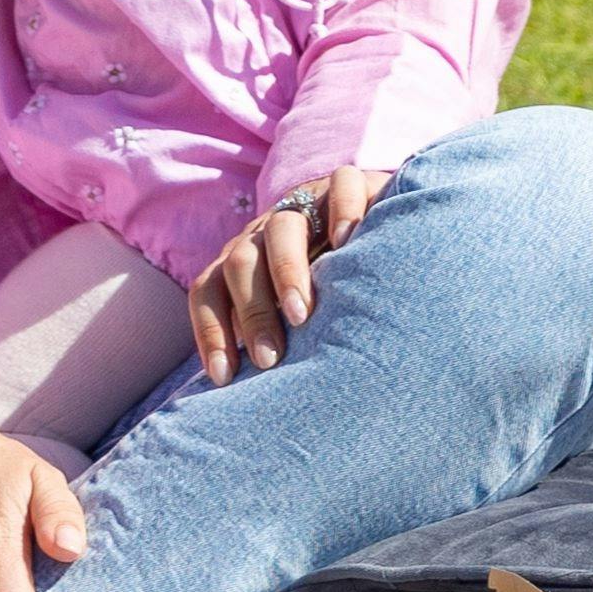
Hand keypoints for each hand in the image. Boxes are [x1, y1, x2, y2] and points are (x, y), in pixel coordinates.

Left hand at [177, 167, 383, 385]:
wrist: (384, 221)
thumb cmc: (335, 288)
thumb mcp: (298, 313)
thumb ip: (276, 341)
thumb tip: (250, 409)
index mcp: (244, 262)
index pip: (207, 291)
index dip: (210, 332)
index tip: (224, 378)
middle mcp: (267, 232)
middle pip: (240, 263)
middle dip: (252, 312)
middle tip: (270, 358)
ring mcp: (307, 204)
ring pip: (282, 227)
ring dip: (287, 272)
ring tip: (303, 314)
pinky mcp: (351, 183)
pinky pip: (340, 187)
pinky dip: (343, 212)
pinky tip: (351, 243)